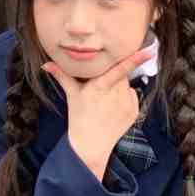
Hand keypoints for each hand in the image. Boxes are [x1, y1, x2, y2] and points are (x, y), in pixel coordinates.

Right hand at [41, 49, 154, 178]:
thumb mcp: (71, 94)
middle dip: (113, 76)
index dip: (134, 59)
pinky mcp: (134, 112)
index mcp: (100, 87)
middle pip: (121, 75)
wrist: (90, 144)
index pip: (120, 69)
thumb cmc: (79, 117)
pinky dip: (125, 97)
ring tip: (106, 99)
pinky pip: (132, 96)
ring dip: (119, 87)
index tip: (148, 51)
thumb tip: (46, 64)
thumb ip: (61, 76)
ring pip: (126, 85)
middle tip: (102, 87)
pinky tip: (113, 107)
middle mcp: (116, 95)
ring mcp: (127, 104)